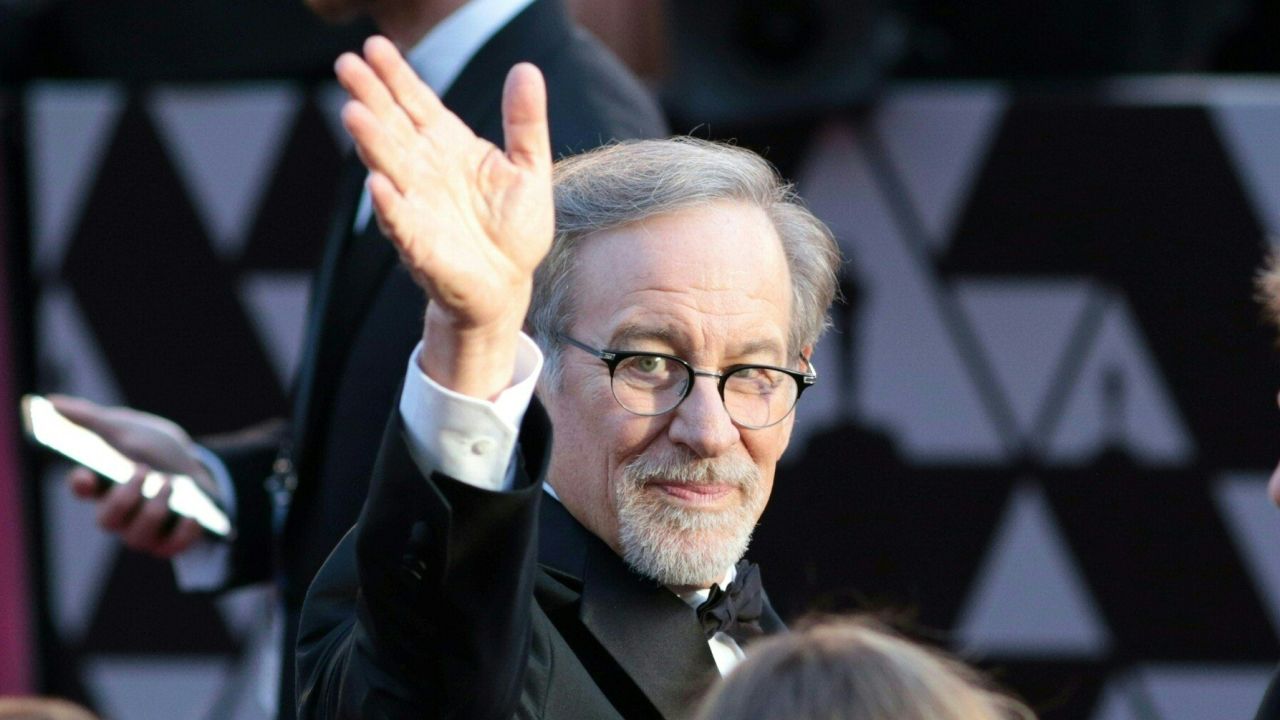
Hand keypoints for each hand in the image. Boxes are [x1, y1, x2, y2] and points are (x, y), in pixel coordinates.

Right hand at [51, 395, 208, 556]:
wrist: (197, 466)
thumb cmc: (154, 450)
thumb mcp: (127, 428)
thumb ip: (91, 419)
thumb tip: (51, 402)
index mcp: (101, 484)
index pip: (82, 489)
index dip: (81, 484)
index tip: (87, 474)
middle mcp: (118, 514)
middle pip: (107, 520)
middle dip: (124, 497)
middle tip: (142, 471)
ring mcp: (143, 531)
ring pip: (137, 536)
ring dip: (154, 509)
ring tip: (170, 483)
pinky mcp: (170, 542)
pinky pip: (173, 547)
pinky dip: (183, 531)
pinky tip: (194, 515)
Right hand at [335, 37, 552, 398]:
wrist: (508, 284)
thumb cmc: (512, 228)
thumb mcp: (529, 169)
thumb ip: (525, 122)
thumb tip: (526, 69)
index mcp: (449, 147)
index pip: (416, 103)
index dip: (397, 76)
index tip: (375, 45)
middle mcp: (425, 171)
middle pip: (393, 127)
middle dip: (370, 97)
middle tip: (345, 64)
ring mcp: (418, 206)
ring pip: (390, 168)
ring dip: (371, 143)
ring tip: (353, 114)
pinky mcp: (421, 245)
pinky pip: (401, 223)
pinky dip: (390, 205)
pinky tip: (377, 185)